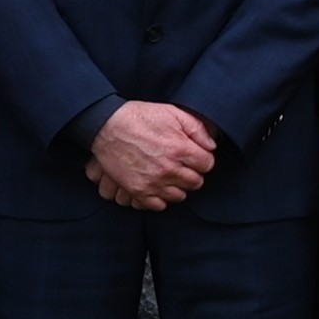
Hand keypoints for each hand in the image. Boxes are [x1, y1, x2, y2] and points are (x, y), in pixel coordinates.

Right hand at [88, 101, 216, 211]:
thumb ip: (197, 128)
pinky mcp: (138, 191)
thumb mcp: (172, 112)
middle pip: (195, 182)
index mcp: (180, 149)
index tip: (195, 156)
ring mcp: (153, 182)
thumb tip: (211, 145)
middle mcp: (169, 169)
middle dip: (192, 173)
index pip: (207, 164)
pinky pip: (159, 205)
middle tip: (182, 165)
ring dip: (177, 187)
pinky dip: (160, 198)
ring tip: (169, 175)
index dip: (202, 159)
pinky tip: (157, 185)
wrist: (106, 126)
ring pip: (179, 196)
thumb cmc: (139, 117)